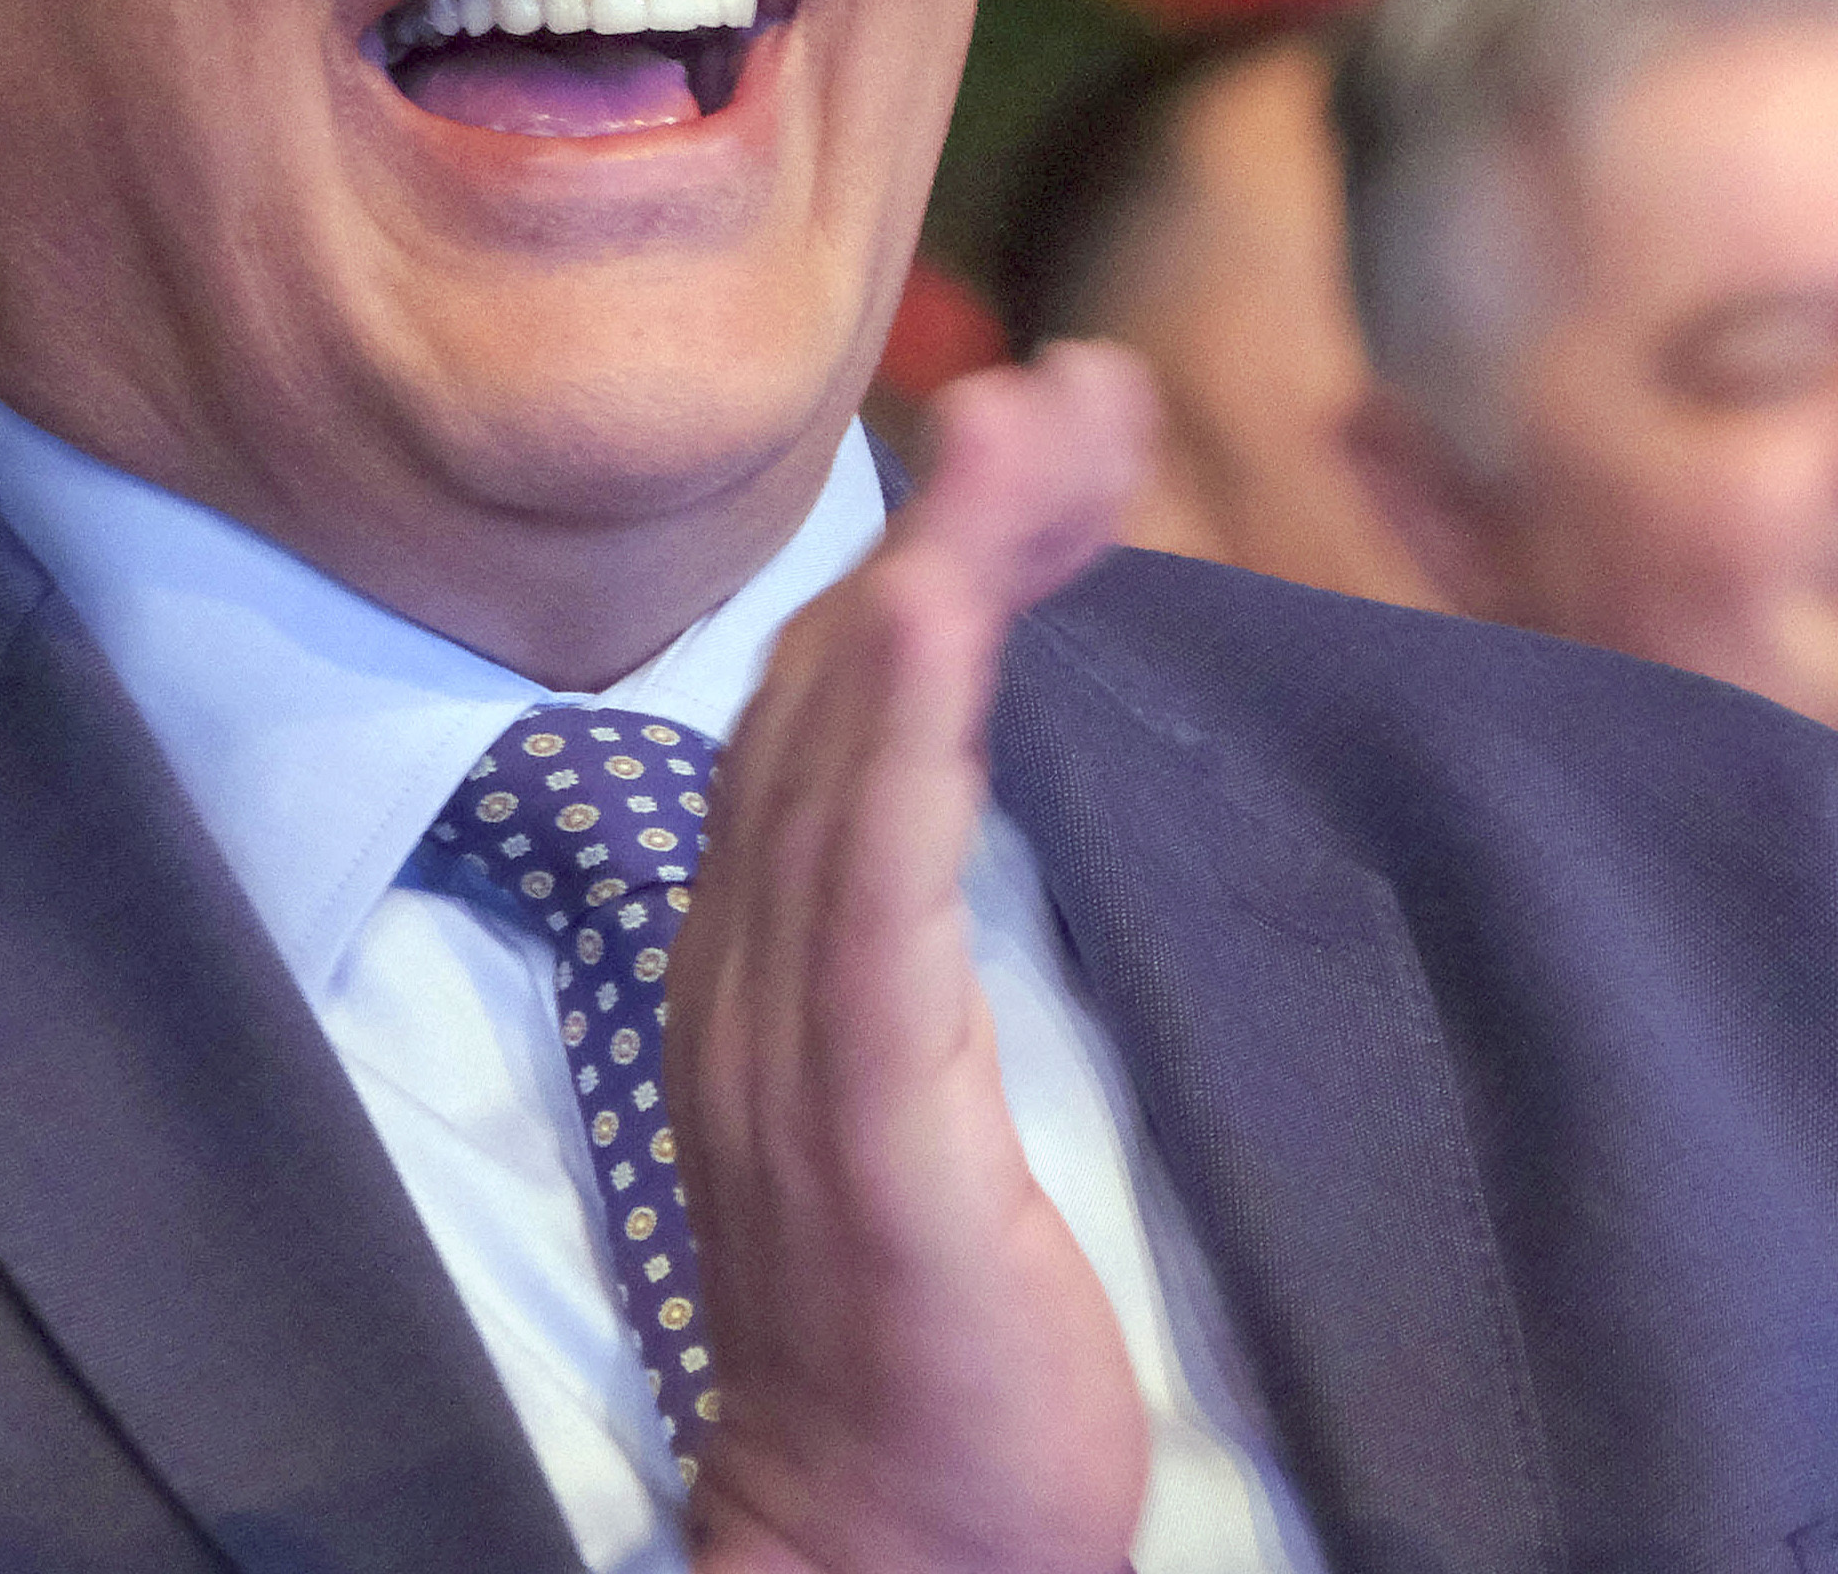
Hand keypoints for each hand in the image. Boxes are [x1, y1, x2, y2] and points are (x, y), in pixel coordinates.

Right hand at [670, 346, 1157, 1573]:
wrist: (893, 1551)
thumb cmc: (941, 1329)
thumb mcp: (943, 1086)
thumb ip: (935, 929)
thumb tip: (975, 773)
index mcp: (772, 956)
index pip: (841, 698)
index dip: (944, 544)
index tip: (1061, 426)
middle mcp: (749, 973)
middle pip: (838, 684)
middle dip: (964, 514)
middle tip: (1088, 381)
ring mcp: (789, 1047)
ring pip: (845, 755)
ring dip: (943, 568)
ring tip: (1039, 425)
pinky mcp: (859, 1133)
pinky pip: (863, 904)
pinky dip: (888, 743)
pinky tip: (925, 617)